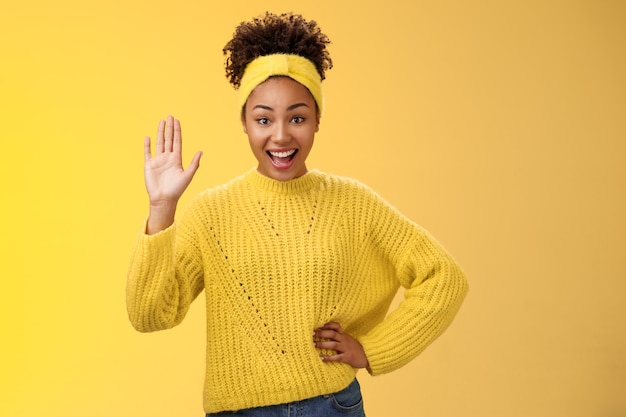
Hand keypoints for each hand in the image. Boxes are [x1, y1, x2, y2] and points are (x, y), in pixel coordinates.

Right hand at [144, 115, 201, 232]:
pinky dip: (147, 145)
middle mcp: (168, 158)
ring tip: (161, 122)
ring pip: (159, 143)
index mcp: (177, 159)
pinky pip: (148, 153)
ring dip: (160, 133)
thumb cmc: (177, 190)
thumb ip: (194, 164)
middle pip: (169, 140)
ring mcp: (158, 161)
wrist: (164, 199)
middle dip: (170, 128)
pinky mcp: (149, 165)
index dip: (177, 131)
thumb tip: (201, 152)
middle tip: (170, 116)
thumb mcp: (188, 176)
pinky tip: (148, 137)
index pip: (177, 142)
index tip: (177, 121)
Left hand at [313, 322, 368, 368]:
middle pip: (332, 334)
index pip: (336, 326)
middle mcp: (344, 340)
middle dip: (321, 333)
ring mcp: (346, 348)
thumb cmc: (355, 348)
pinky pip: (337, 357)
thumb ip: (339, 337)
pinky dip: (329, 358)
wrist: (368, 356)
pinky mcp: (348, 357)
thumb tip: (326, 334)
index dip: (327, 325)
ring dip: (323, 344)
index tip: (318, 324)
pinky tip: (322, 358)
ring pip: (333, 344)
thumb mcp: (348, 340)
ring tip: (314, 344)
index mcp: (344, 335)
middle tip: (311, 333)